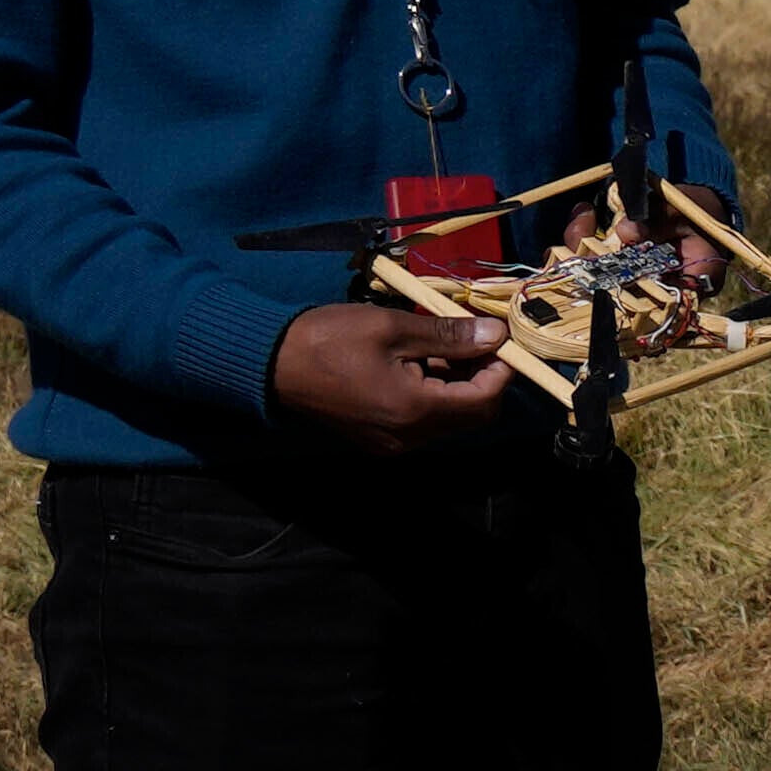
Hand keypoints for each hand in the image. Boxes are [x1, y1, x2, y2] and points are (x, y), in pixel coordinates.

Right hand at [273, 293, 514, 442]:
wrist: (269, 362)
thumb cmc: (329, 339)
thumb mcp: (392, 328)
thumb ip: (449, 336)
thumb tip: (495, 335)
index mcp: (415, 411)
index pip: (484, 402)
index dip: (500, 370)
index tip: (495, 339)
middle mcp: (408, 437)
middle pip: (470, 415)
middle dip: (480, 377)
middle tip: (471, 339)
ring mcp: (392, 442)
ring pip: (447, 418)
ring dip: (455, 384)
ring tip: (439, 344)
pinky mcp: (378, 438)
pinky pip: (422, 420)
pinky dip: (432, 393)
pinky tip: (417, 361)